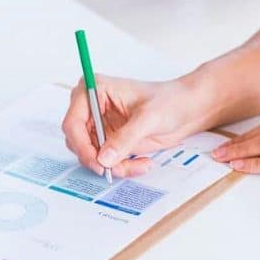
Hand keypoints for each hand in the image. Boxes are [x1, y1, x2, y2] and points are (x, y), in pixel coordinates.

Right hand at [62, 75, 201, 177]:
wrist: (187, 109)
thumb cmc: (170, 101)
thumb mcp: (149, 118)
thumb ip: (125, 138)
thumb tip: (104, 158)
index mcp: (95, 90)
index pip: (73, 121)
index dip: (81, 144)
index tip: (97, 162)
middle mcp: (92, 108)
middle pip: (77, 142)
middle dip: (97, 160)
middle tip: (116, 170)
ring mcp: (100, 126)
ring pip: (91, 156)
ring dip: (113, 166)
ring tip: (139, 165)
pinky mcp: (109, 141)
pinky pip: (105, 162)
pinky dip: (122, 168)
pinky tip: (142, 163)